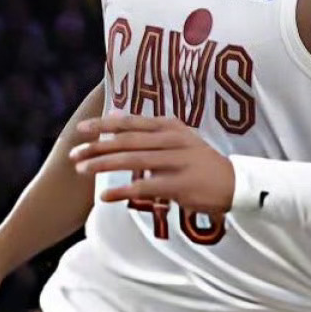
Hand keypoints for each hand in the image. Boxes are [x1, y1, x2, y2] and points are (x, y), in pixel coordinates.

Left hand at [71, 111, 235, 217]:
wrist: (236, 183)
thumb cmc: (199, 161)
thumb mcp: (177, 136)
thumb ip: (146, 128)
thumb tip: (114, 115)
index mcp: (170, 126)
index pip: (130, 123)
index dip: (103, 125)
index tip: (80, 129)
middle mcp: (172, 140)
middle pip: (127, 141)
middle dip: (97, 147)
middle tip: (74, 154)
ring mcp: (177, 162)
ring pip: (132, 161)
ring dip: (104, 165)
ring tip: (82, 170)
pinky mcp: (181, 184)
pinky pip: (145, 187)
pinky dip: (122, 191)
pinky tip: (104, 196)